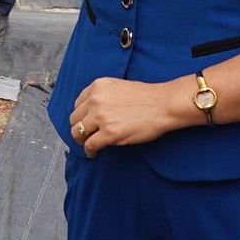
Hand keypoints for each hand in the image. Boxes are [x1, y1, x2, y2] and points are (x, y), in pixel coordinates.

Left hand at [69, 76, 193, 156]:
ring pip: (77, 132)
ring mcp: (101, 116)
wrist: (163, 105)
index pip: (78, 104)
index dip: (81, 115)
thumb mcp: (118, 87)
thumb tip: (93, 112)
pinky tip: (94, 153)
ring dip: (81, 140)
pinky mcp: (109, 133)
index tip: (86, 122)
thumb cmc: (147, 97)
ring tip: (88, 145)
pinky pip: (90, 145)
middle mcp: (96, 100)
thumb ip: (103, 96)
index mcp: (98, 86)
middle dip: (79, 128)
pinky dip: (89, 151)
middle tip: (85, 136)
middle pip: (75, 118)